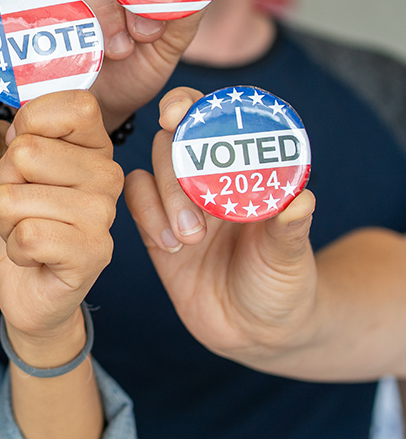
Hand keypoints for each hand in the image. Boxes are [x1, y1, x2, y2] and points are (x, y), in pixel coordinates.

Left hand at [0, 90, 121, 367]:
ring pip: (15, 198)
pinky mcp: (94, 253)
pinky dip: (14, 248)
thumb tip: (13, 118)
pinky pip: (26, 236)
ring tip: (25, 230)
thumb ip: (19, 131)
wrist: (27, 288)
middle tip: (22, 204)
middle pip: (27, 153)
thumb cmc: (19, 218)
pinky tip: (32, 255)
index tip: (23, 153)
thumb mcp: (10, 165)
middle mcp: (108, 174)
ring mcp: (105, 215)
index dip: (29, 124)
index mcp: (93, 143)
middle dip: (5, 183)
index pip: (71, 104)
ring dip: (5, 220)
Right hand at [124, 86, 318, 360]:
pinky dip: (147, 216)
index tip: (176, 115)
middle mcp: (209, 177)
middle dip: (175, 167)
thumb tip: (302, 200)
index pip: (213, 118)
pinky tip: (171, 247)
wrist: (253, 332)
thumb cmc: (282, 286)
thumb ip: (291, 229)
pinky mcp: (155, 227)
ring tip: (189, 240)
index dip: (191, 106)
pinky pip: (135, 201)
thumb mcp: (290, 258)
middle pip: (174, 140)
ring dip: (164, 198)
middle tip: (195, 210)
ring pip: (151, 169)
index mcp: (244, 168)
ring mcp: (179, 201)